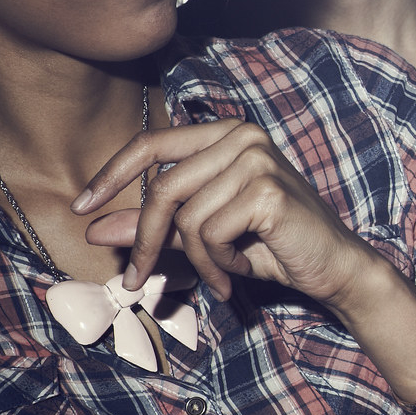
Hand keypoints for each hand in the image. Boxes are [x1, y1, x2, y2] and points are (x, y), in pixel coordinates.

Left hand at [73, 121, 384, 308]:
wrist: (335, 269)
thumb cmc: (273, 247)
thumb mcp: (205, 235)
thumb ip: (154, 226)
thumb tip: (93, 229)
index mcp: (228, 134)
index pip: (152, 143)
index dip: (111, 175)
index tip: (80, 208)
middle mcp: (243, 137)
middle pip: (163, 188)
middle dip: (147, 241)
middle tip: (137, 281)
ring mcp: (257, 160)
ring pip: (185, 216)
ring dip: (197, 260)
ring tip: (221, 276)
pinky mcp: (267, 191)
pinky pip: (209, 233)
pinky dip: (217, 264)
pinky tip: (240, 271)